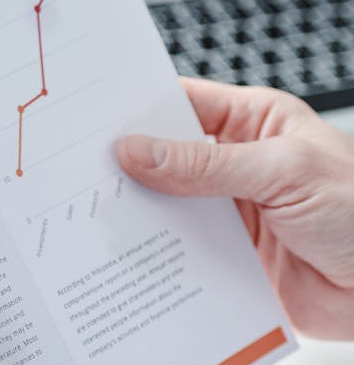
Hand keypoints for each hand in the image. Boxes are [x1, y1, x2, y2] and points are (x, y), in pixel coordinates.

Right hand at [117, 78, 353, 339]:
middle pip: (164, 159)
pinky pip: (179, 256)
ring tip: (94, 218)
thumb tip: (139, 152)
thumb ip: (206, 166)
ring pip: (166, 210)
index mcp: (253, 123)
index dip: (136, 109)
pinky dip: (155, 260)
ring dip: (138, 216)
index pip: (181, 104)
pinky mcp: (226, 260)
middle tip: (80, 173)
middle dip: (126, 167)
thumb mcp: (283, 173)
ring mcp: (229, 215)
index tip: (91, 119)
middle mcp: (236, 166)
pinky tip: (128, 260)